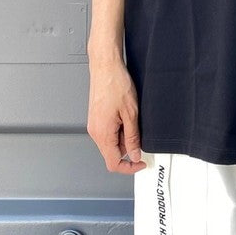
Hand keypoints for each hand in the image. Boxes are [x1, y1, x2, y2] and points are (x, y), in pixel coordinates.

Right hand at [87, 59, 146, 174]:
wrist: (105, 67)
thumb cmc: (115, 84)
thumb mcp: (131, 113)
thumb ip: (133, 137)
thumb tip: (135, 154)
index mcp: (102, 134)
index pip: (113, 163)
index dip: (129, 167)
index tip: (141, 163)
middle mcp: (95, 131)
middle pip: (112, 153)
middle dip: (128, 148)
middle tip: (139, 133)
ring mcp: (94, 124)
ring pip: (111, 142)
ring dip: (124, 137)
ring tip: (131, 118)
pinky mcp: (96, 118)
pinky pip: (108, 132)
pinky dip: (119, 129)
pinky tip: (125, 115)